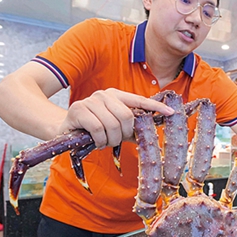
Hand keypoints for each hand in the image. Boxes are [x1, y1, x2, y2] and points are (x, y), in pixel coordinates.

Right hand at [56, 88, 173, 147]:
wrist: (65, 130)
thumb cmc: (94, 130)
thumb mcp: (115, 128)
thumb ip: (132, 129)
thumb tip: (152, 135)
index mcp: (117, 96)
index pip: (140, 100)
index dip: (156, 107)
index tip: (171, 113)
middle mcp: (105, 94)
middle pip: (126, 116)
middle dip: (123, 134)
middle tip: (116, 141)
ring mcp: (91, 101)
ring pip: (112, 124)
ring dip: (110, 140)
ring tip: (104, 142)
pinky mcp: (78, 110)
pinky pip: (97, 128)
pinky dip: (99, 140)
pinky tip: (96, 141)